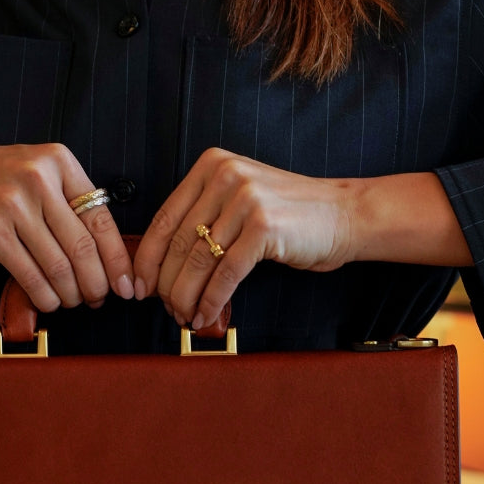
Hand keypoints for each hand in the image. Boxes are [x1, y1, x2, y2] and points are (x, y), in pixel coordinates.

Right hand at [0, 140, 134, 313]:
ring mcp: (15, 206)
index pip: (101, 218)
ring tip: (73, 301)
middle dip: (98, 282)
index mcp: (58, 162)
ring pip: (59, 265)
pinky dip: (45, 295)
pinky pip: (30, 274)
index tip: (127, 283)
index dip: (118, 258)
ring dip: (71, 293)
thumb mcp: (33, 167)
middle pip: (83, 246)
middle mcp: (39, 181)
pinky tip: (50, 301)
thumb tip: (104, 249)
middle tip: (100, 299)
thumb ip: (66, 197)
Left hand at [132, 151, 471, 330]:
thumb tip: (159, 266)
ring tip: (184, 317)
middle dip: (167, 285)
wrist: (345, 215)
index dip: (147, 259)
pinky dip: (212, 300)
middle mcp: (224, 175)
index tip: (137, 288)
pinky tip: (207, 316)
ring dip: (186, 297)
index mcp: (211, 165)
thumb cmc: (290, 216)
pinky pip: (226, 273)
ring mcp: (245, 198)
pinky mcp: (264, 226)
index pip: (165, 218)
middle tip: (165, 310)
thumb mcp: (240, 201)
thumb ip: (203, 218)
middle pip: (179, 242)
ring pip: (199, 260)